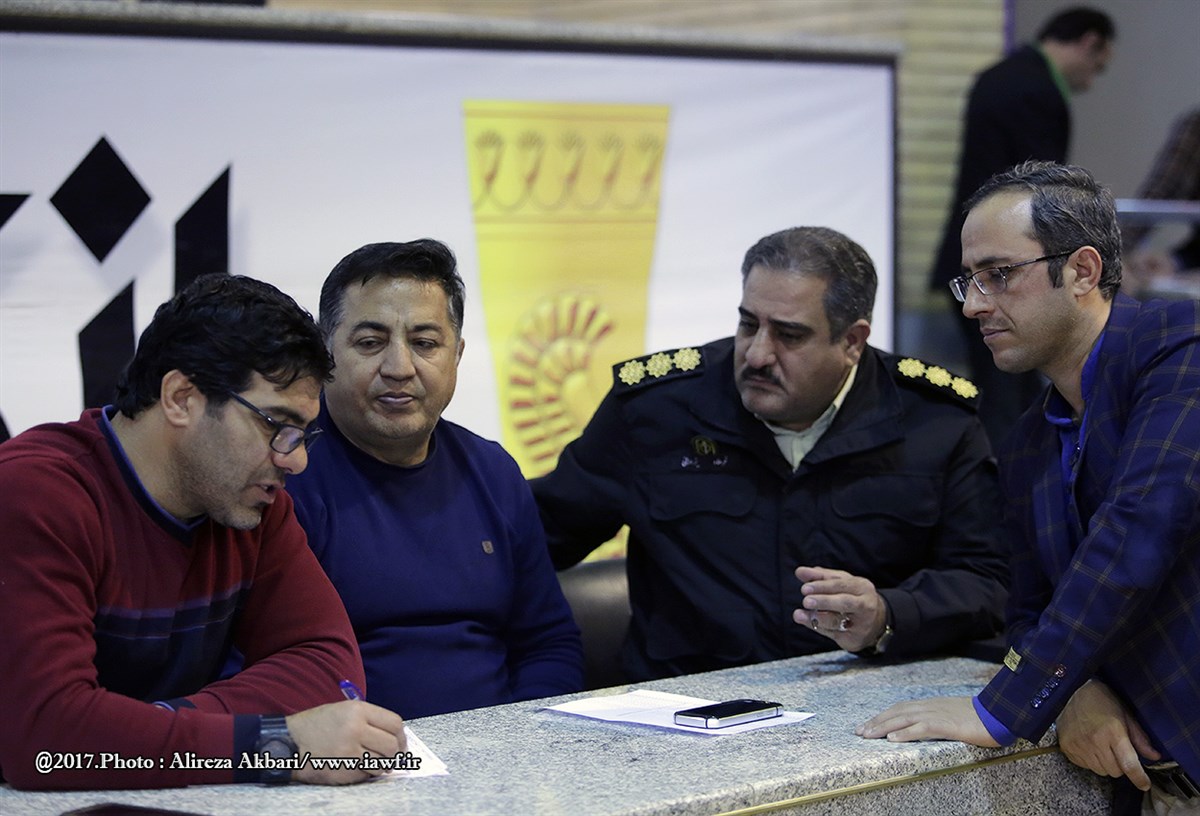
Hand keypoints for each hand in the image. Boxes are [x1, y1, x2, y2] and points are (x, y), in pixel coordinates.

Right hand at [287, 700, 406, 784]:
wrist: (289, 742)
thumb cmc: (318, 725)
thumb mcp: (344, 710)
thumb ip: (369, 720)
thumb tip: (396, 737)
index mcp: (358, 710)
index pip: (395, 723)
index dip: (401, 736)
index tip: (401, 744)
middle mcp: (355, 729)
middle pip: (392, 746)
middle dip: (394, 754)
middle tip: (390, 758)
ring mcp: (348, 751)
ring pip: (381, 763)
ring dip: (380, 766)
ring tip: (371, 762)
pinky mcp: (342, 769)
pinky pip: (366, 774)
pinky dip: (365, 773)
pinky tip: (354, 767)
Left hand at [793, 565, 887, 652]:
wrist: (876, 623)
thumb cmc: (853, 596)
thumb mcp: (840, 583)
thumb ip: (820, 576)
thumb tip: (799, 571)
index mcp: (862, 587)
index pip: (841, 584)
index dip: (822, 586)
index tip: (804, 588)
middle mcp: (865, 605)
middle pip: (844, 602)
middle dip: (824, 601)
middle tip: (806, 601)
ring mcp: (861, 624)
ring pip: (837, 621)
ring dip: (816, 618)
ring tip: (799, 615)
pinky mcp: (854, 639)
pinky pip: (833, 633)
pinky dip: (818, 627)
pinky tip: (807, 622)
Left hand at [856, 696, 999, 746]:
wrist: (998, 713)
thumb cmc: (978, 716)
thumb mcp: (951, 714)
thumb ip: (936, 718)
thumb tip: (922, 725)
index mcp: (930, 704)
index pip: (900, 708)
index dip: (883, 716)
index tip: (868, 724)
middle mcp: (929, 706)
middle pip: (896, 712)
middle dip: (876, 721)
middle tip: (859, 731)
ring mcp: (937, 714)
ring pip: (903, 719)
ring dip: (883, 727)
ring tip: (868, 735)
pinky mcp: (946, 725)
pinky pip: (921, 728)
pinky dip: (905, 733)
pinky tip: (893, 739)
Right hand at [1057, 679, 1159, 791]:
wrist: (1071, 690)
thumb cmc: (1101, 700)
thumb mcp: (1125, 714)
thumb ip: (1139, 737)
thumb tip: (1155, 756)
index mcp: (1112, 732)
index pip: (1128, 764)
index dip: (1139, 778)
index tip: (1144, 785)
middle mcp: (1095, 741)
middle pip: (1115, 771)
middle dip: (1121, 765)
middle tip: (1117, 750)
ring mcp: (1079, 745)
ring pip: (1101, 771)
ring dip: (1106, 764)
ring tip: (1102, 747)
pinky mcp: (1067, 747)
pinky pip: (1085, 766)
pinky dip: (1091, 761)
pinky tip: (1089, 746)